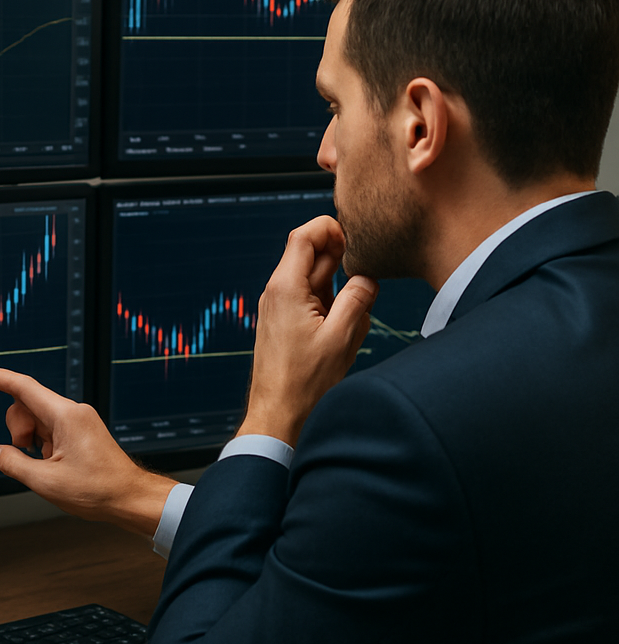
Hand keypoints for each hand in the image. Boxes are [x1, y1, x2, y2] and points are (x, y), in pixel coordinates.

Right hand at [0, 365, 176, 536]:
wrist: (130, 498)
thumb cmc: (98, 490)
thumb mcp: (46, 482)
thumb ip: (14, 464)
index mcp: (66, 416)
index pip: (24, 388)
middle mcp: (73, 412)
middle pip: (28, 405)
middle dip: (17, 428)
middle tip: (25, 454)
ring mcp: (79, 421)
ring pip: (37, 419)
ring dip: (30, 440)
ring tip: (44, 465)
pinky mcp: (81, 432)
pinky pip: (50, 429)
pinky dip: (42, 444)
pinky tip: (53, 466)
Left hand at [238, 216, 377, 446]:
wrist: (278, 415)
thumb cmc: (305, 382)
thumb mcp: (343, 336)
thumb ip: (358, 298)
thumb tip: (366, 277)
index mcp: (286, 287)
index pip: (304, 235)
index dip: (330, 229)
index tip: (354, 242)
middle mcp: (277, 292)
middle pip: (312, 256)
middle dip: (342, 264)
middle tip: (362, 286)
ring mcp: (279, 307)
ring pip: (315, 281)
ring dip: (339, 291)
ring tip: (351, 321)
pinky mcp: (285, 322)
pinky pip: (312, 301)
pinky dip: (331, 309)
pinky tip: (342, 335)